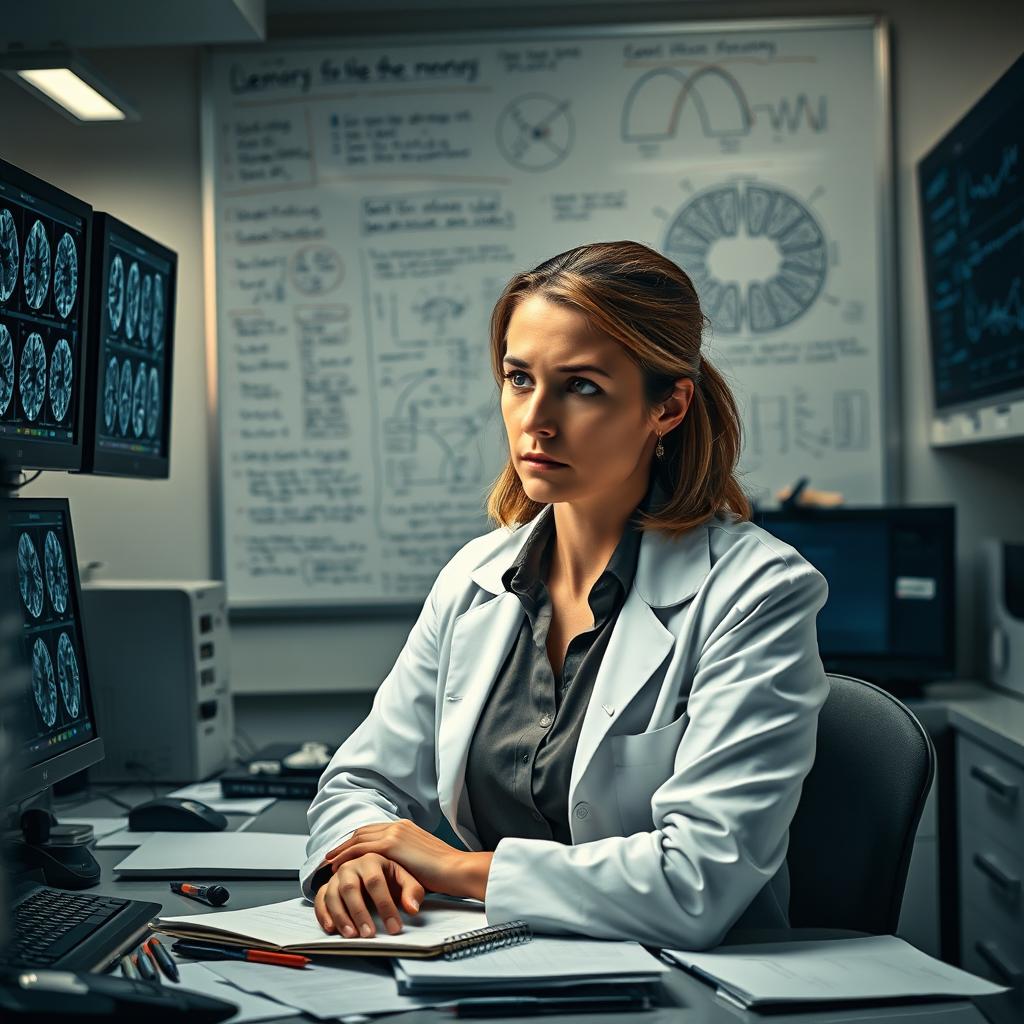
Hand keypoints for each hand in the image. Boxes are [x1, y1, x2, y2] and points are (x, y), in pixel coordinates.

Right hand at [313, 852, 424, 937]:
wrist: (376, 872)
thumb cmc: (391, 879)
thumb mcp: (406, 881)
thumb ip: (412, 892)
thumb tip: (412, 908)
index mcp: (372, 859)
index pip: (376, 882)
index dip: (385, 906)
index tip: (394, 927)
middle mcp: (351, 865)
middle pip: (350, 888)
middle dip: (359, 912)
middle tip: (369, 934)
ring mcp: (336, 876)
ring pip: (332, 894)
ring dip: (340, 916)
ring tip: (352, 935)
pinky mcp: (327, 887)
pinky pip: (320, 899)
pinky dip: (323, 914)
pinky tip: (331, 928)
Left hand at [325, 819, 492, 900]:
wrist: (456, 868)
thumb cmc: (443, 872)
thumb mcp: (421, 860)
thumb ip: (406, 860)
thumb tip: (395, 873)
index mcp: (405, 827)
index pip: (374, 830)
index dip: (358, 840)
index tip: (346, 850)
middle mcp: (398, 826)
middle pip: (363, 832)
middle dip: (345, 843)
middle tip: (331, 855)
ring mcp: (394, 833)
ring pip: (358, 839)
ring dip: (341, 850)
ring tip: (329, 863)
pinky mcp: (391, 845)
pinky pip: (361, 850)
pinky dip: (346, 857)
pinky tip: (338, 868)